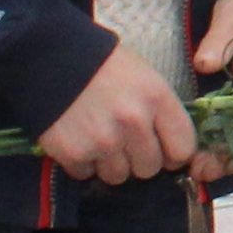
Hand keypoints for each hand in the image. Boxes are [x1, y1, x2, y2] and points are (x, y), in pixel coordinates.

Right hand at [38, 45, 197, 183]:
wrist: (50, 55)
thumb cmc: (102, 65)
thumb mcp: (144, 76)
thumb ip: (160, 111)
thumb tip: (172, 150)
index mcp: (157, 98)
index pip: (183, 149)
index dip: (173, 154)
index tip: (163, 151)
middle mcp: (134, 122)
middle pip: (149, 169)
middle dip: (137, 159)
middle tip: (122, 140)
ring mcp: (104, 141)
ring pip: (118, 176)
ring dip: (108, 163)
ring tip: (97, 137)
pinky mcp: (74, 153)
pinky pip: (86, 174)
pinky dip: (81, 162)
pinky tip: (77, 138)